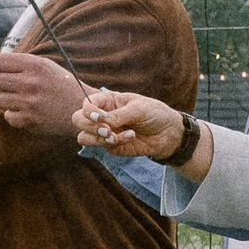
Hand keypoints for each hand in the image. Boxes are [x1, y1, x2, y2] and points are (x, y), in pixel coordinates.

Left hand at [0, 48, 87, 131]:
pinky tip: (28, 110)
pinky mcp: (30, 120)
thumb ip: (17, 62)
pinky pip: (8, 115)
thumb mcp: (44, 66)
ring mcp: (30, 103)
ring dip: (8, 98)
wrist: (83, 109)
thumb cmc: (60, 84)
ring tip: (25, 97)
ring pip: (0, 98)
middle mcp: (31, 83)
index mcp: (35, 65)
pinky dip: (14, 114)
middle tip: (8, 83)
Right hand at [76, 88, 192, 164]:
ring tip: (115, 136)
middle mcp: (102, 116)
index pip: (86, 104)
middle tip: (107, 129)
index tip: (99, 117)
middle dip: (90, 126)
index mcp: (107, 101)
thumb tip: (101, 121)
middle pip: (78, 120)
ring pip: (84, 137)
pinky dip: (116, 142)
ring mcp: (105, 131)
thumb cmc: (155, 113)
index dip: (88, 111)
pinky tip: (131, 137)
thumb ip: (119, 115)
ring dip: (98, 138)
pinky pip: (103, 147)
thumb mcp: (139, 108)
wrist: (169, 133)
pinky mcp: (112, 146)